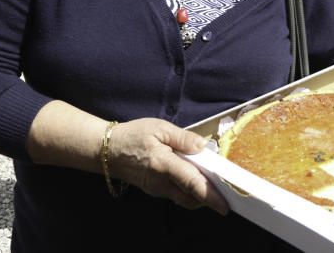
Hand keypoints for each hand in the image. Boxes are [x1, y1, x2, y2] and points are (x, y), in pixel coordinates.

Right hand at [108, 118, 227, 213]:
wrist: (107, 151)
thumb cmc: (133, 136)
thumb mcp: (159, 128)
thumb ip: (183, 138)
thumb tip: (203, 145)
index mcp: (164, 165)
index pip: (192, 184)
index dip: (210, 196)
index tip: (224, 206)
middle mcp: (161, 182)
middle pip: (191, 198)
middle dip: (209, 199)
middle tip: (226, 196)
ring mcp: (156, 189)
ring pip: (184, 198)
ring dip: (199, 195)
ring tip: (214, 185)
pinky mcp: (154, 190)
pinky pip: (176, 194)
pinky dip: (188, 191)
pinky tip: (195, 179)